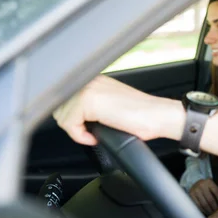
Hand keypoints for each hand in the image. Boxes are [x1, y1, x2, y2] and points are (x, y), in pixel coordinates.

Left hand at [53, 75, 181, 145]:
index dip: (74, 119)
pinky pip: (69, 125)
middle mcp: (90, 81)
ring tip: (96, 132)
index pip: (65, 101)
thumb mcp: (111, 106)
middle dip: (73, 125)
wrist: (157, 116)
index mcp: (95, 81)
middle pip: (59, 108)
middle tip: (92, 132)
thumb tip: (75, 119)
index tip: (88, 129)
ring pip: (62, 116)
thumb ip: (92, 106)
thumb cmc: (142, 115)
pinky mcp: (89, 100)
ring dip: (78, 130)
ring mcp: (89, 88)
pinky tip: (96, 135)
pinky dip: (80, 136)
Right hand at [190, 179, 217, 215]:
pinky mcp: (190, 196)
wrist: (195, 184)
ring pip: (204, 204)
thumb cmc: (207, 188)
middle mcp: (201, 185)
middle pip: (211, 200)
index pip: (217, 192)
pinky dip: (203, 210)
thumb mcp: (212, 187)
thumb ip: (217, 193)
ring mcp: (195, 190)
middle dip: (215, 208)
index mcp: (209, 182)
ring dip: (210, 211)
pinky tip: (206, 212)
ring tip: (213, 214)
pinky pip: (198, 206)